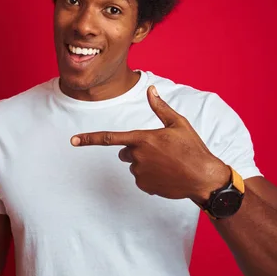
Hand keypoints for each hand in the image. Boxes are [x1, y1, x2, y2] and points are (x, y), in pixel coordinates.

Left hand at [70, 85, 229, 202]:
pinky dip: (150, 176)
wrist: (203, 178)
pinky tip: (166, 174)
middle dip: (136, 150)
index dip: (89, 139)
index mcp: (142, 138)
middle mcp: (137, 156)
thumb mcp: (178, 124)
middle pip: (124, 152)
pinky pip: (141, 178)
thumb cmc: (192, 148)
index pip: (109, 138)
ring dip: (145, 163)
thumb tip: (150, 89)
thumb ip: (160, 107)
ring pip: (134, 165)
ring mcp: (139, 173)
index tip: (73, 140)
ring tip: (167, 163)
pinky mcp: (144, 186)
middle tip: (159, 150)